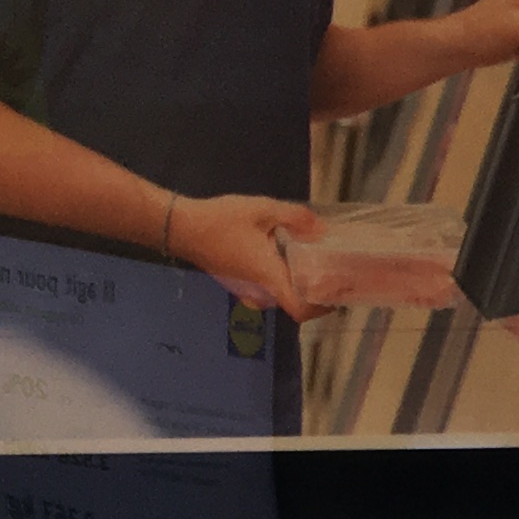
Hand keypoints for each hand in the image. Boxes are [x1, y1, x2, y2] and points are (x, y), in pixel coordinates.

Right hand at [167, 193, 324, 313]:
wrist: (183, 228)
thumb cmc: (220, 220)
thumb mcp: (262, 210)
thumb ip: (295, 218)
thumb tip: (322, 229)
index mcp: (267, 276)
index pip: (299, 308)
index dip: (320, 307)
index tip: (335, 294)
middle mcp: (259, 291)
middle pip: (293, 303)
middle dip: (314, 293)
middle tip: (332, 274)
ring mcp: (247, 291)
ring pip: (280, 296)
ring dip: (297, 285)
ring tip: (314, 263)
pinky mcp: (239, 285)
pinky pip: (267, 288)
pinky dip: (281, 279)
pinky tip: (286, 257)